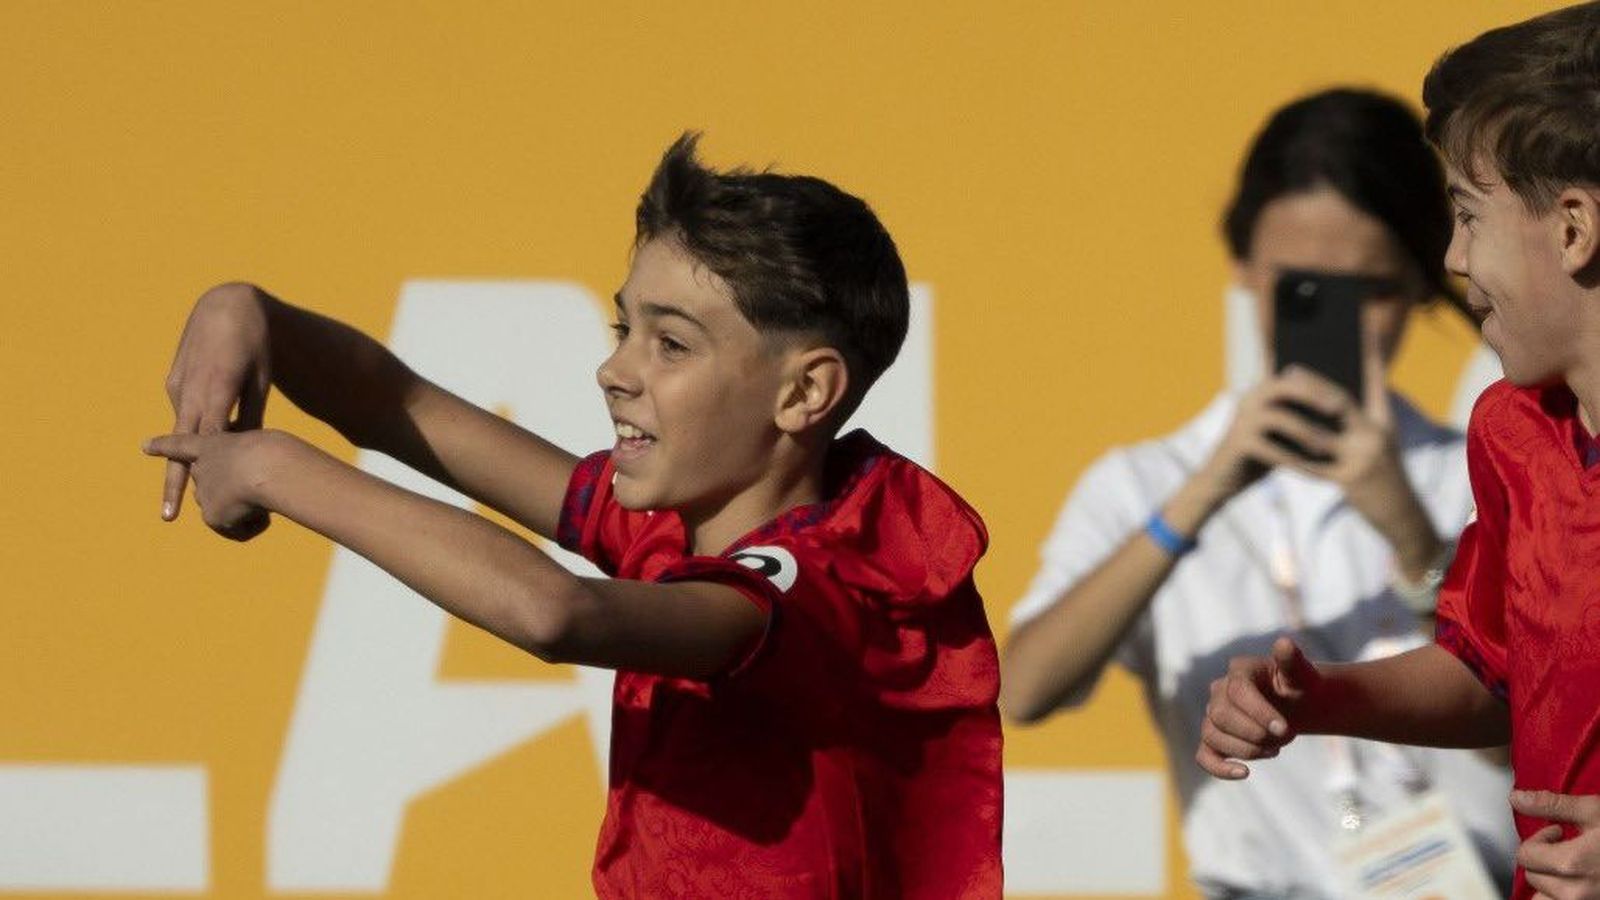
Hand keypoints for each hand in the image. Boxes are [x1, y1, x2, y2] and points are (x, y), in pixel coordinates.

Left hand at [142, 430, 291, 540]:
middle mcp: (201, 467)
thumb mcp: (269, 450)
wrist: (266, 466)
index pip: (184, 443)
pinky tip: (264, 514)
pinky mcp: (211, 514)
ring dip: (249, 509)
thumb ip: (257, 465)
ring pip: (229, 511)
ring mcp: (204, 492)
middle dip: (232, 494)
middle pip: (212, 488)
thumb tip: (256, 496)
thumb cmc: (277, 452)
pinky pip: (239, 530)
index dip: (165, 445)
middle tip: (253, 494)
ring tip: (266, 499)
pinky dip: (255, 526)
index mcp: (213, 442)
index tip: (144, 446)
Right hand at [160, 283, 273, 521]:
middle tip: (167, 516)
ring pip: (181, 431)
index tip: (203, 498)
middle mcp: (192, 390)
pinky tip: (207, 438)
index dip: (204, 470)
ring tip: (193, 488)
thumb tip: (246, 450)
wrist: (227, 306)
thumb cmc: (255, 346)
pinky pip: (183, 414)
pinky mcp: (174, 382)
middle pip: (182, 445)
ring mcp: (180, 386)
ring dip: (187, 459)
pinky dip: (191, 431)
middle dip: (175, 481)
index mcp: (218, 390)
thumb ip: (252, 415)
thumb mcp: (261, 380)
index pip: (208, 441)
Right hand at [1196, 637, 1320, 778]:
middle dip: (1255, 733)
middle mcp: (1220, 691)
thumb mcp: (1303, 673)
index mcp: (1240, 671)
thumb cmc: (1301, 687)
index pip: (1238, 692)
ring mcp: (1214, 715)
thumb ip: (1293, 660)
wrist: (1299, 705)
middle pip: (1221, 716)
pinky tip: (1244, 774)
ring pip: (1212, 735)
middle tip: (1287, 738)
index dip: (1260, 713)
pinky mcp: (1215, 738)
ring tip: (1274, 750)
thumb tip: (1284, 644)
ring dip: (1245, 749)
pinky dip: (1219, 768)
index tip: (1286, 730)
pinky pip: (1204, 755)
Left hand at [1200, 366, 1440, 577]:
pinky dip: (1292, 450)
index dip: (1360, 361)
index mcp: (1384, 425)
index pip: (1373, 385)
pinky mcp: (1348, 479)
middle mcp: (1376, 438)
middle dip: (1312, 385)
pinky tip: (1273, 441)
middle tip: (1289, 370)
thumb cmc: (1386, 475)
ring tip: (1274, 403)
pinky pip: (1311, 462)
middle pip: (1339, 403)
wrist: (1401, 515)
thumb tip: (1335, 392)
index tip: (1341, 342)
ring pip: (1320, 431)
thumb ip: (1364, 416)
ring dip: (1295, 416)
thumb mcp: (1384, 442)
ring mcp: (1363, 458)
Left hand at [1513, 790, 1599, 898]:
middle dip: (1543, 859)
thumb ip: (1552, 805)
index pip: (1525, 856)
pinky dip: (1560, 896)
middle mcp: (1576, 892)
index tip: (1558, 832)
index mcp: (1571, 864)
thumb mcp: (1594, 810)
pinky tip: (1574, 881)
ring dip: (1550, 881)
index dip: (1538, 839)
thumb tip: (1516, 799)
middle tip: (1566, 846)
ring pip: (1545, 898)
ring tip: (1571, 866)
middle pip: (1533, 877)